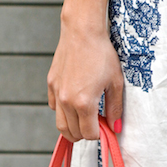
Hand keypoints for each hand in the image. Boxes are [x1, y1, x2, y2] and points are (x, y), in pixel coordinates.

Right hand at [47, 25, 122, 142]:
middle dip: (85, 133)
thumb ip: (115, 108)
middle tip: (96, 124)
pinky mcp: (51, 83)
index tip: (105, 127)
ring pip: (60, 124)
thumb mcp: (115, 82)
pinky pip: (54, 107)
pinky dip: (62, 111)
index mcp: (84, 103)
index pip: (89, 134)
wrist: (82, 32)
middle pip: (73, 132)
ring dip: (72, 127)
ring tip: (84, 119)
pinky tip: (73, 102)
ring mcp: (57, 92)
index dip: (99, 134)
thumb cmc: (101, 54)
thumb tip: (115, 127)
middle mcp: (67, 101)